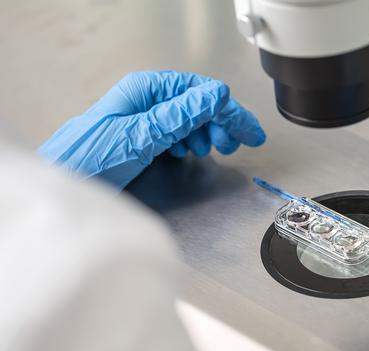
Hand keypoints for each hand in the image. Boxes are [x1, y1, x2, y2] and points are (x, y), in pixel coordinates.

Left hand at [37, 70, 265, 187]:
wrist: (62, 184)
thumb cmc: (90, 161)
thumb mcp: (141, 136)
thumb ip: (180, 115)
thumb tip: (217, 95)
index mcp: (146, 91)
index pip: (200, 92)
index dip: (229, 110)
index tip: (248, 130)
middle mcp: (145, 100)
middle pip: (197, 104)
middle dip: (221, 122)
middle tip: (238, 143)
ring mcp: (143, 118)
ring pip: (188, 119)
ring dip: (207, 133)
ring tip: (216, 149)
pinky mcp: (140, 138)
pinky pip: (175, 133)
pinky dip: (189, 142)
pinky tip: (191, 151)